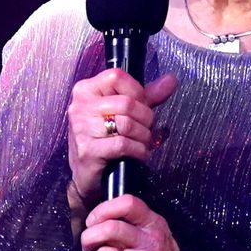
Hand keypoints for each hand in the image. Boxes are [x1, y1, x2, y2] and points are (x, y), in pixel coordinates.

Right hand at [66, 69, 178, 213]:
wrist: (86, 173)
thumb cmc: (105, 138)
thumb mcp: (125, 111)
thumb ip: (147, 95)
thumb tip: (171, 80)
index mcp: (86, 90)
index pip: (117, 76)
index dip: (137, 91)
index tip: (143, 104)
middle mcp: (80, 107)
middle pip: (126, 103)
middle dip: (146, 118)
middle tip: (147, 128)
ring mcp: (82, 129)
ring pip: (127, 124)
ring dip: (144, 136)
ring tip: (144, 141)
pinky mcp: (88, 151)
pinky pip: (123, 145)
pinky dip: (139, 150)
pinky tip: (139, 153)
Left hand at [81, 194, 191, 250]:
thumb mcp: (160, 239)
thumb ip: (137, 226)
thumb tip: (103, 219)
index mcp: (155, 225)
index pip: (127, 203)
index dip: (103, 210)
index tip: (94, 222)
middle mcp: (152, 241)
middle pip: (110, 228)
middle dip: (89, 237)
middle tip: (88, 246)